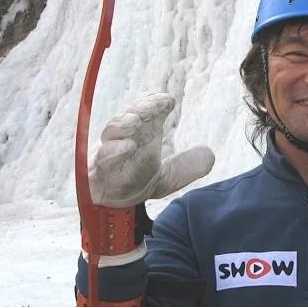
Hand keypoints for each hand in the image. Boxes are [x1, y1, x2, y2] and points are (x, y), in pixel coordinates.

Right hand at [88, 93, 214, 207]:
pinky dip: (113, 151)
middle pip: (128, 115)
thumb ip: (186, 166)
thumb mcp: (167, 177)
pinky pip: (102, 157)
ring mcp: (108, 152)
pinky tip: (127, 146)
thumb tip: (209, 153)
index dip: (154, 103)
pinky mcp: (97, 170)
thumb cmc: (134, 180)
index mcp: (138, 134)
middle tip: (156, 104)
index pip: (145, 111)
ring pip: (111, 132)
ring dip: (123, 124)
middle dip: (141, 108)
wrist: (110, 205)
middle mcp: (122, 138)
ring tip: (136, 120)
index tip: (168, 101)